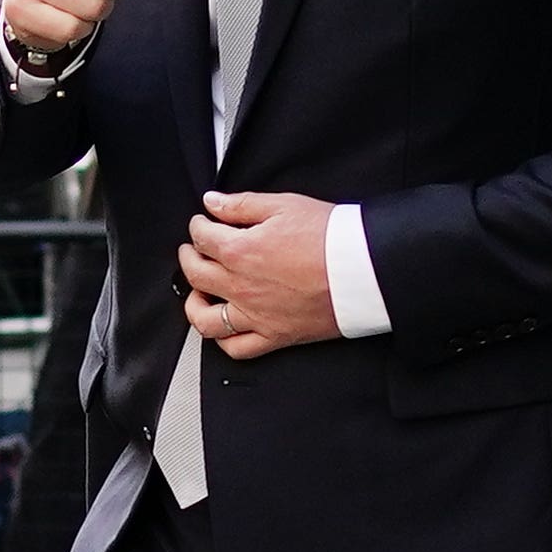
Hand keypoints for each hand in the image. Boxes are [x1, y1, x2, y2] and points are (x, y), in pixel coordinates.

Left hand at [178, 191, 341, 359]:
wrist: (363, 269)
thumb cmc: (331, 237)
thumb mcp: (285, 205)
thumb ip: (241, 205)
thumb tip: (213, 203)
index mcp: (241, 251)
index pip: (202, 238)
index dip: (198, 227)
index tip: (202, 223)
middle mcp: (241, 287)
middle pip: (196, 275)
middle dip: (188, 258)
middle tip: (192, 251)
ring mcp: (256, 315)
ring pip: (205, 320)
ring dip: (195, 304)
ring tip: (200, 292)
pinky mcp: (275, 336)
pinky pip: (237, 348)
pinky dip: (223, 340)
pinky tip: (224, 326)